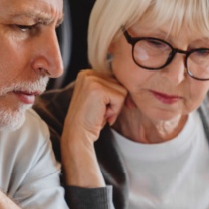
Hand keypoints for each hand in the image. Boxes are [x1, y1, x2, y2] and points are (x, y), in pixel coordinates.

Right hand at [60, 70, 128, 186]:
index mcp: (86, 73)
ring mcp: (91, 80)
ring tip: (101, 113)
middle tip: (101, 112)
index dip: (113, 98)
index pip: (114, 80)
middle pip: (119, 84)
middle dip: (115, 102)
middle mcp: (87, 73)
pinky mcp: (98, 89)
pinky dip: (115, 111)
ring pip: (122, 90)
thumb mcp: (99, 98)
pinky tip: (102, 115)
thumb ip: (109, 87)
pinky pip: (120, 98)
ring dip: (115, 107)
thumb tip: (130, 82)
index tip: (101, 109)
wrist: (77, 134)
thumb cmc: (90, 120)